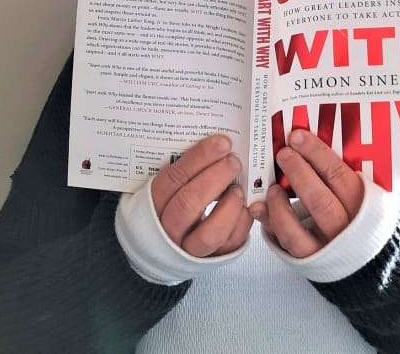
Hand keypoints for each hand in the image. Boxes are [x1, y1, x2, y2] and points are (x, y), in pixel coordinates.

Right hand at [151, 134, 252, 256]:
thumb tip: (218, 143)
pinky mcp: (211, 257)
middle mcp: (168, 229)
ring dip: (229, 206)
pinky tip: (246, 205)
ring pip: (209, 233)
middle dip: (216, 178)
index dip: (199, 158)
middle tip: (233, 161)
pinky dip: (241, 222)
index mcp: (154, 203)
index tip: (221, 143)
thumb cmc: (172, 202)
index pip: (173, 179)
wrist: (166, 242)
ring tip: (238, 188)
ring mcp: (189, 248)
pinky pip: (229, 244)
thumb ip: (187, 167)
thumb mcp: (170, 184)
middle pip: (188, 204)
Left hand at [250, 130, 363, 257]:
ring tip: (272, 187)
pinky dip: (271, 223)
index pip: (339, 176)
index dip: (317, 153)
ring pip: (299, 228)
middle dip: (298, 173)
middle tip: (282, 153)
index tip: (297, 136)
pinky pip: (287, 243)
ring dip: (280, 205)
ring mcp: (327, 247)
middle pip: (320, 200)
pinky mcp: (310, 260)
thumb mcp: (356, 192)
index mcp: (363, 205)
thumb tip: (303, 143)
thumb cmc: (357, 213)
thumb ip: (336, 174)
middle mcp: (346, 229)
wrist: (368, 257)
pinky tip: (260, 208)